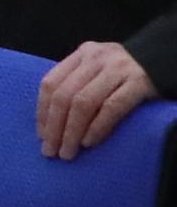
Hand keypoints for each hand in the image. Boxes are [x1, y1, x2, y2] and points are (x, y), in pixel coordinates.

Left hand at [40, 39, 158, 161]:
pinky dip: (97, 127)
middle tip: (51, 151)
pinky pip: (112, 107)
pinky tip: (89, 142)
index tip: (41, 136)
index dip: (43, 112)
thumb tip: (51, 124)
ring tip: (68, 152)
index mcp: (82, 54)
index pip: (51, 83)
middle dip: (54, 127)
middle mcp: (97, 58)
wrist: (165, 62)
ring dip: (71, 132)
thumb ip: (77, 85)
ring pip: (84, 103)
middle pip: (65, 95)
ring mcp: (118, 69)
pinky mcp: (139, 82)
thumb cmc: (126, 73)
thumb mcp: (98, 70)